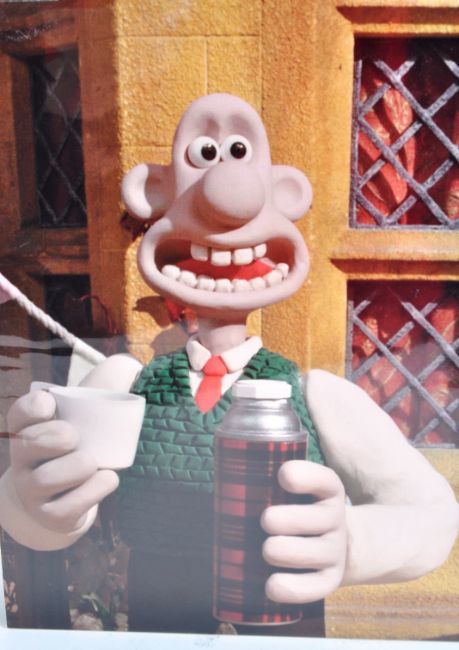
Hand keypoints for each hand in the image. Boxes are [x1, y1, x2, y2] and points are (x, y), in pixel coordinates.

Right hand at [6, 389, 118, 533]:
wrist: (68, 494)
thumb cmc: (83, 440)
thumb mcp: (92, 409)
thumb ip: (109, 379)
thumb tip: (129, 366)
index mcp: (29, 429)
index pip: (20, 414)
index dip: (31, 407)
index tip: (51, 404)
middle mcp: (23, 460)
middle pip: (27, 445)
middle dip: (53, 437)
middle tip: (75, 437)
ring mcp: (33, 492)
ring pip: (45, 479)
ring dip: (77, 467)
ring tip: (93, 462)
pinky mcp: (51, 517)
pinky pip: (67, 507)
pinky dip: (93, 491)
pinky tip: (107, 478)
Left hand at [261, 460, 346, 602]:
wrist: (333, 543)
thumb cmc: (295, 509)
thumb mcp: (293, 492)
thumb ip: (268, 484)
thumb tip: (224, 485)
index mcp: (327, 490)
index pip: (324, 479)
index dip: (306, 476)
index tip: (282, 476)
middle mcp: (336, 518)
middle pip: (316, 518)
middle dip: (287, 520)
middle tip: (266, 520)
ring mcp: (335, 550)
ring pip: (315, 552)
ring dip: (287, 552)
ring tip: (267, 550)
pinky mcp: (331, 579)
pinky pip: (317, 587)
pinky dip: (294, 589)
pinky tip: (271, 586)